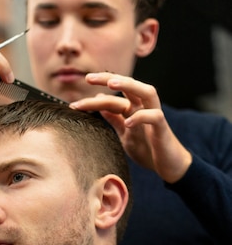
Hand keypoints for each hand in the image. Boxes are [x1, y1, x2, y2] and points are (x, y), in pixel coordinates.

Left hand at [70, 72, 191, 182]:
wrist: (168, 166)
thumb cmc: (148, 148)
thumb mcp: (125, 133)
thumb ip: (114, 119)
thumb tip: (100, 103)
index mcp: (134, 108)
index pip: (114, 94)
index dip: (97, 91)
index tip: (77, 95)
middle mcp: (144, 107)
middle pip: (129, 85)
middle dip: (109, 78)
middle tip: (89, 78)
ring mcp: (154, 116)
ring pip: (146, 92)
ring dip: (129, 86)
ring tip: (111, 85)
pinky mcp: (162, 128)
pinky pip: (154, 116)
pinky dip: (141, 117)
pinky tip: (128, 122)